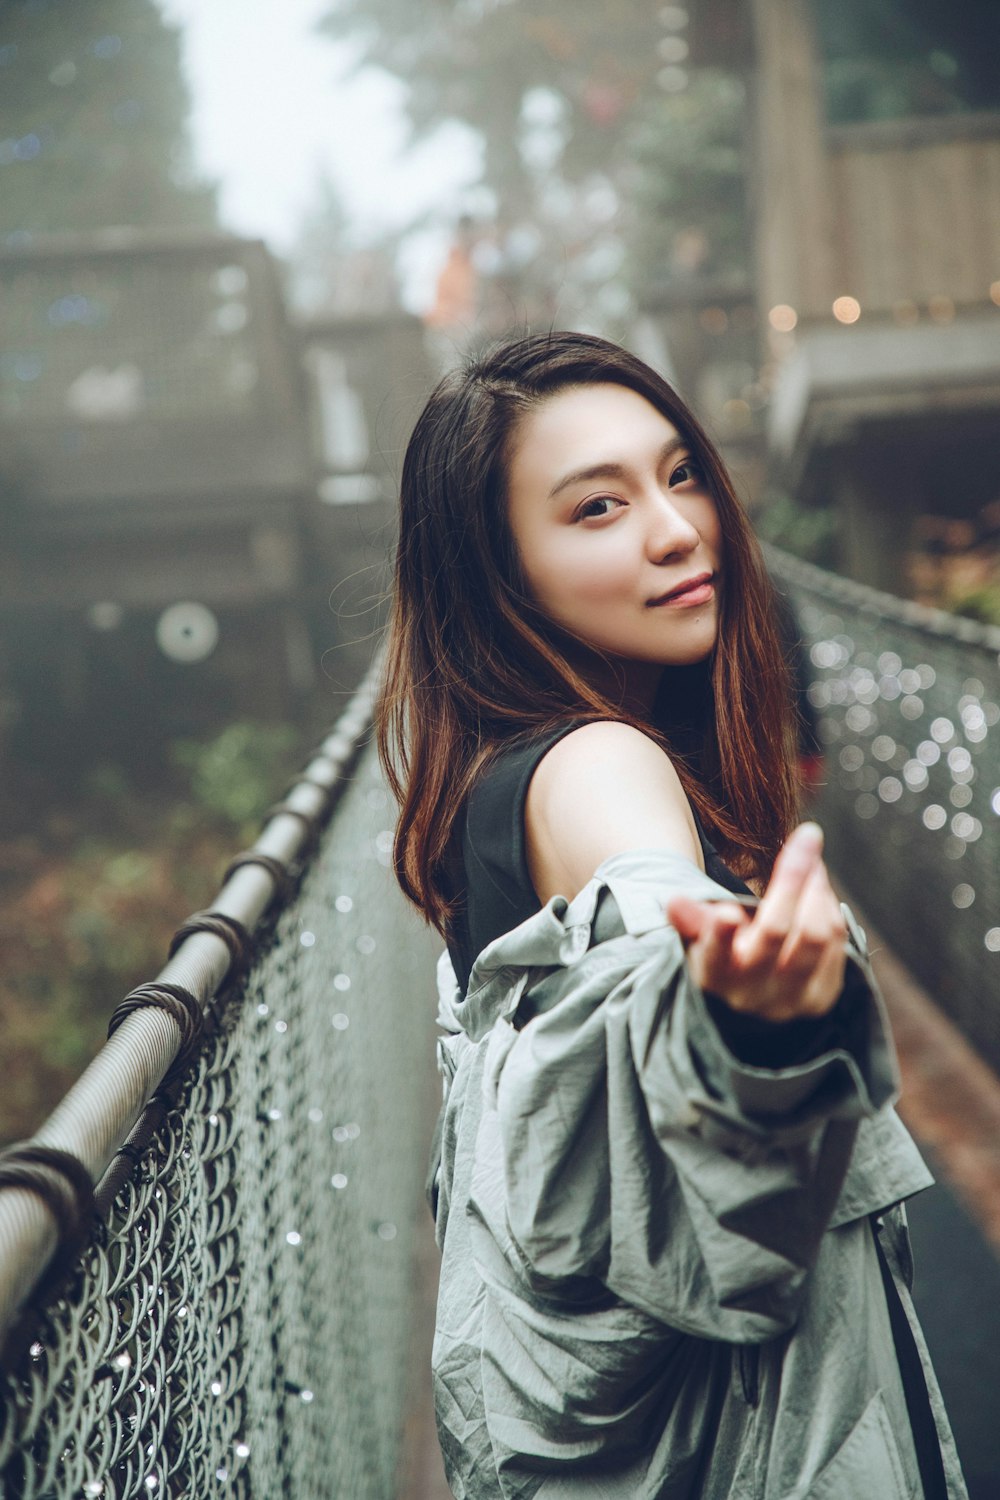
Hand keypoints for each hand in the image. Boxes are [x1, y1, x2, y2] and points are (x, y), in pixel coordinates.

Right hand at [666, 823, 847, 1020]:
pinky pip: (836, 939)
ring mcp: (791, 998)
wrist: (759, 999)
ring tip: (810, 860)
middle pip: (774, 932)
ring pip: (815, 934)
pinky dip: (827, 903)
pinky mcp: (823, 995)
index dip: (719, 937)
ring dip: (817, 888)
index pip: (715, 957)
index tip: (726, 913)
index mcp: (715, 977)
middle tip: (808, 834)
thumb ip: (691, 918)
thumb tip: (673, 902)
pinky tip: (818, 885)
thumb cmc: (725, 955)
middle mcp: (753, 994)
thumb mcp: (701, 938)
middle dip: (792, 879)